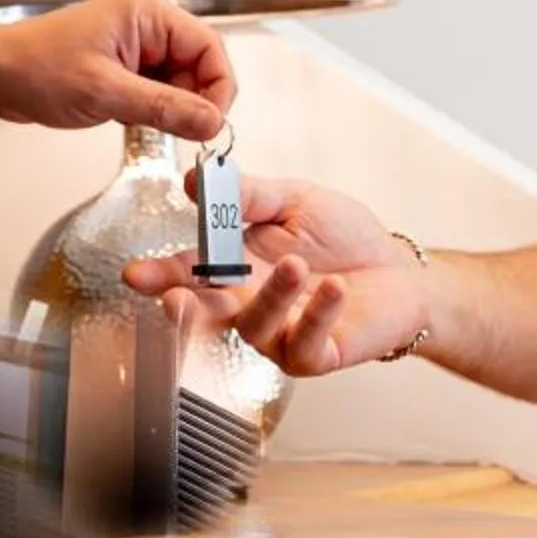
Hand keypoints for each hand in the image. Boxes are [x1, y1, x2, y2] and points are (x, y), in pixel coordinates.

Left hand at [0, 0, 234, 142]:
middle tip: (175, 130)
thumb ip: (165, 108)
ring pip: (180, 83)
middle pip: (200, 66)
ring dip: (168, 108)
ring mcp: (137, 45)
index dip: (218, 89)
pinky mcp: (125, 65)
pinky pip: (158, 90)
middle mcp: (148, 23)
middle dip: (192, 102)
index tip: (210, 124)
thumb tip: (211, 121)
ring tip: (135, 119)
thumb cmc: (34, 67)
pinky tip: (126, 116)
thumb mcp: (105, 93)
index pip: (210, 49)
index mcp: (149, 13)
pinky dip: (151, 110)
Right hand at [123, 174, 425, 373]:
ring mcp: (280, 334)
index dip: (162, 275)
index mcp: (239, 265)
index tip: (136, 274)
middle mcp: (251, 305)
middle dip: (186, 305)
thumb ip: (249, 196)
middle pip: (207, 311)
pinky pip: (303, 343)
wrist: (400, 270)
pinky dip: (316, 314)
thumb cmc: (345, 236)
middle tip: (176, 297)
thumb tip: (194, 182)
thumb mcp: (295, 200)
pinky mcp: (315, 354)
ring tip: (296, 264)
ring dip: (272, 295)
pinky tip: (333, 289)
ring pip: (255, 326)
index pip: (192, 272)